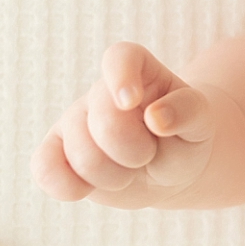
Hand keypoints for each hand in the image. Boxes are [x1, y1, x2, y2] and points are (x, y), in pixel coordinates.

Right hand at [33, 40, 215, 207]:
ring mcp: (73, 121)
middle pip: (105, 122)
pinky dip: (68, 187)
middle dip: (135, 151)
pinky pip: (45, 171)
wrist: (167, 170)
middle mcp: (100, 92)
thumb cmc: (184, 139)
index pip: (121, 58)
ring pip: (81, 156)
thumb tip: (157, 117)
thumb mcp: (199, 124)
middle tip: (148, 154)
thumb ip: (188, 111)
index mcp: (138, 71)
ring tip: (130, 169)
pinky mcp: (56, 152)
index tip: (131, 102)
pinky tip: (89, 188)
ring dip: (115, 176)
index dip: (121, 78)